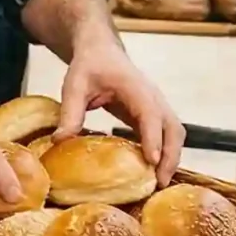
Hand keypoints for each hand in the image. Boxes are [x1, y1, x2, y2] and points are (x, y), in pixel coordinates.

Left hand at [55, 26, 185, 182]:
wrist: (100, 51)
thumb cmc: (89, 66)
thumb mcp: (74, 86)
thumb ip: (70, 112)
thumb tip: (60, 141)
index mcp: (135, 87)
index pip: (150, 113)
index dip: (153, 137)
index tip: (152, 160)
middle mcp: (153, 97)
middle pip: (173, 127)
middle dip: (171, 155)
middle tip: (159, 183)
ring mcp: (156, 106)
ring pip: (175, 133)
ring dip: (172, 157)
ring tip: (159, 183)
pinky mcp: (152, 115)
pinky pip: (166, 135)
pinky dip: (166, 153)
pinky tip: (153, 174)